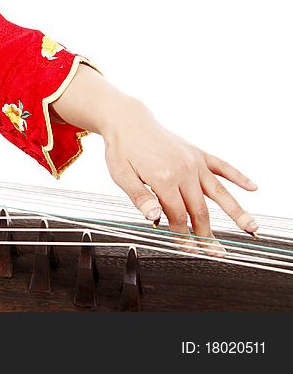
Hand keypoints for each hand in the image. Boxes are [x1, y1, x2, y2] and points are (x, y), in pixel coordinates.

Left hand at [102, 101, 258, 254]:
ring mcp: (194, 161)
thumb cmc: (122, 149)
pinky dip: (238, 177)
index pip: (178, 215)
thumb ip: (139, 197)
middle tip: (217, 252)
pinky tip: (252, 187)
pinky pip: (222, 166)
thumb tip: (154, 218)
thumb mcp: (121, 175)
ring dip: (236, 212)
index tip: (188, 249)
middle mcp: (184, 169)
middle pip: (199, 209)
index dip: (183, 235)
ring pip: (219, 191)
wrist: (128, 121)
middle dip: (207, 234)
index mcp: (163, 177)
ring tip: (251, 228)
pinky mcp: (198, 153)